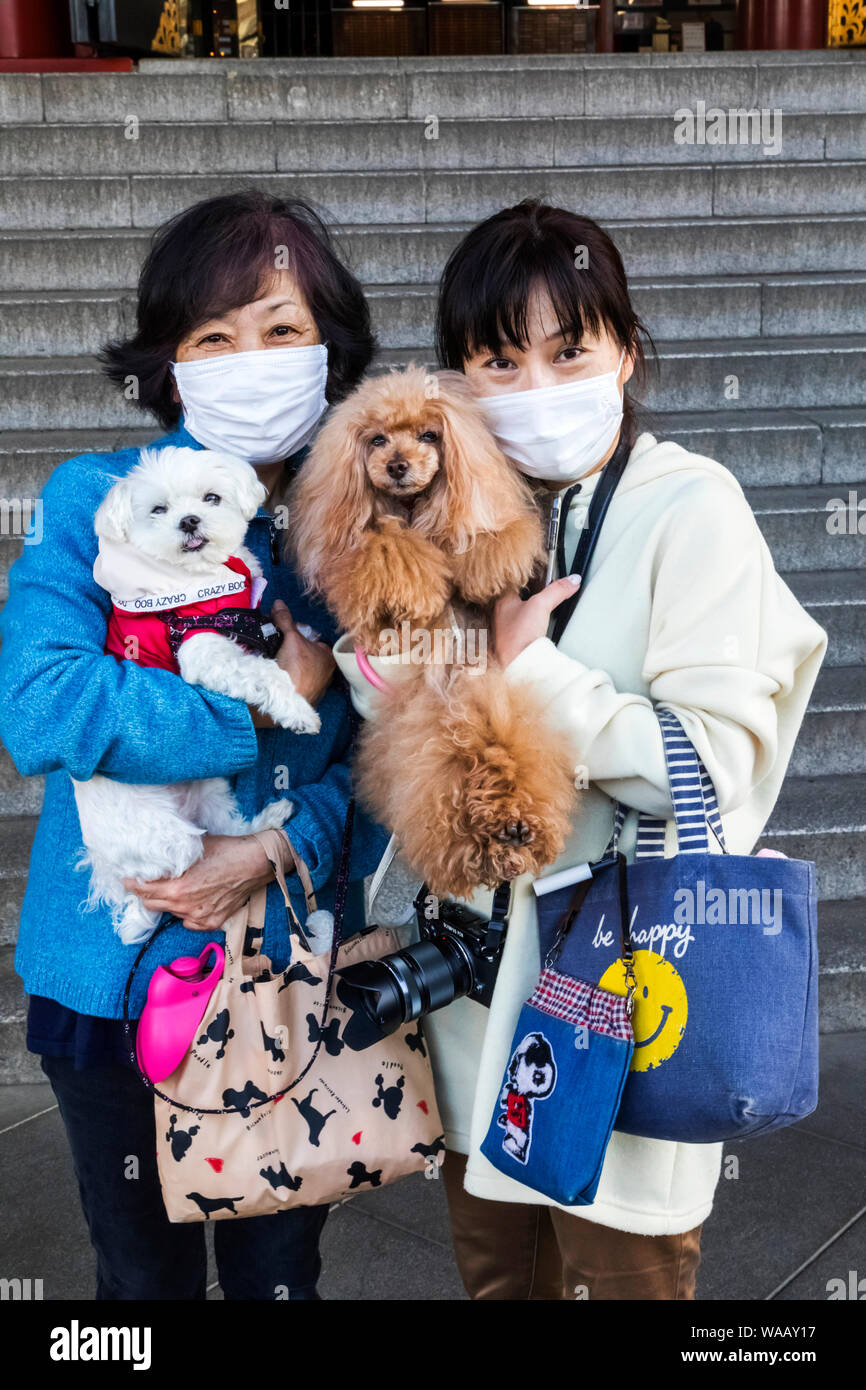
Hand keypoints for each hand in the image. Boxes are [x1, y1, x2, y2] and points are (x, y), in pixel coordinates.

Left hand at [123, 834, 273, 931]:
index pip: (143, 890)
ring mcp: (198, 917)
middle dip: (147, 894)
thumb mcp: (193, 847)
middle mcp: (185, 906)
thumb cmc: (226, 850)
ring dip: (169, 902)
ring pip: (171, 912)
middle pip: (151, 905)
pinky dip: (187, 913)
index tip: (128, 879)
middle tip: (149, 883)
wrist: (256, 862)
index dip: (132, 884)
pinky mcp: (212, 922)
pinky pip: (189, 922)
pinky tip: (193, 900)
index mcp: (177, 888)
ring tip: (178, 888)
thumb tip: (155, 855)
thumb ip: (172, 857)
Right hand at [249, 600, 335, 727]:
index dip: (301, 635)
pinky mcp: (307, 698)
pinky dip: (291, 679)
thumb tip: (279, 603)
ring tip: (280, 662)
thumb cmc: (296, 667)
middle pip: (309, 655)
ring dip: (294, 666)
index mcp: (329, 656)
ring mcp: (318, 686)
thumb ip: (285, 620)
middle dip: (297, 651)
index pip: (316, 640)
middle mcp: (328, 672)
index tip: (288, 634)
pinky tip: (281, 677)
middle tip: (282, 647)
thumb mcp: (290, 637)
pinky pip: (299, 683)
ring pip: (305, 670)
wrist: (288, 699)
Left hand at [492, 575, 580, 668]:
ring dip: (531, 608)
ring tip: (542, 607)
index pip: (515, 581)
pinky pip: (523, 626)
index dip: (529, 576)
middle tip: (544, 590)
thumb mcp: (540, 605)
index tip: (543, 574)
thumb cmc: (518, 637)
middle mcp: (502, 614)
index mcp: (502, 602)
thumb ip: (556, 590)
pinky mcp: (514, 641)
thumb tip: (571, 581)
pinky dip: (531, 623)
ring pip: (520, 611)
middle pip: (518, 596)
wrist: (518, 664)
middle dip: (531, 592)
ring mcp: (507, 629)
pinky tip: (538, 626)